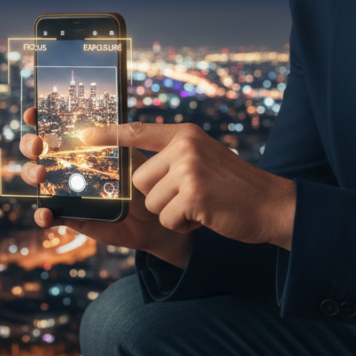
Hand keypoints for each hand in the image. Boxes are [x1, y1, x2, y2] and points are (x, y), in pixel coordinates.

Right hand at [19, 107, 193, 268]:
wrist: (150, 213)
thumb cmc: (139, 178)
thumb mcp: (128, 155)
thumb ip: (113, 140)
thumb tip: (87, 133)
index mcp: (78, 146)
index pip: (52, 127)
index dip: (37, 119)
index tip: (33, 114)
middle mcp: (66, 165)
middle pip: (35, 152)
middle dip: (29, 145)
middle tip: (38, 146)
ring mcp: (64, 190)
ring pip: (36, 181)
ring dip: (31, 174)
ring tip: (42, 175)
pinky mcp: (69, 215)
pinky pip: (48, 215)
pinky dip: (42, 215)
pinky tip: (46, 213)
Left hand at [81, 120, 295, 248]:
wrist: (272, 205)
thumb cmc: (235, 187)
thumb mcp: (204, 157)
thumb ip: (175, 156)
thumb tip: (137, 169)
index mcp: (185, 134)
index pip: (137, 131)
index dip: (107, 135)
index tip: (83, 136)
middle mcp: (184, 146)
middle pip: (140, 180)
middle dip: (158, 197)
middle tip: (191, 197)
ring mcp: (189, 169)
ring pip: (151, 202)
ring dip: (172, 212)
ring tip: (201, 205)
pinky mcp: (194, 194)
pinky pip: (168, 218)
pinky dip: (184, 224)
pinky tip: (206, 215)